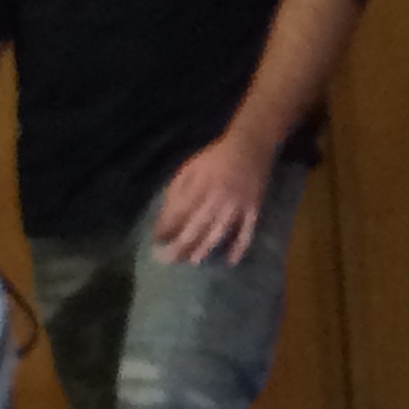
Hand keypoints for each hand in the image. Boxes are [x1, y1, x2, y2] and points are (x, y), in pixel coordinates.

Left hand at [154, 132, 274, 266]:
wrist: (250, 146)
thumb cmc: (215, 158)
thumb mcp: (190, 167)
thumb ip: (177, 190)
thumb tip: (165, 216)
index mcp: (199, 185)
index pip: (178, 213)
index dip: (165, 228)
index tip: (155, 240)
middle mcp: (217, 198)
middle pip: (195, 228)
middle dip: (179, 245)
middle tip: (167, 259)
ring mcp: (236, 206)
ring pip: (218, 234)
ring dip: (203, 249)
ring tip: (191, 261)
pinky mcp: (253, 210)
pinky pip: (246, 233)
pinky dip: (239, 248)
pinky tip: (230, 261)